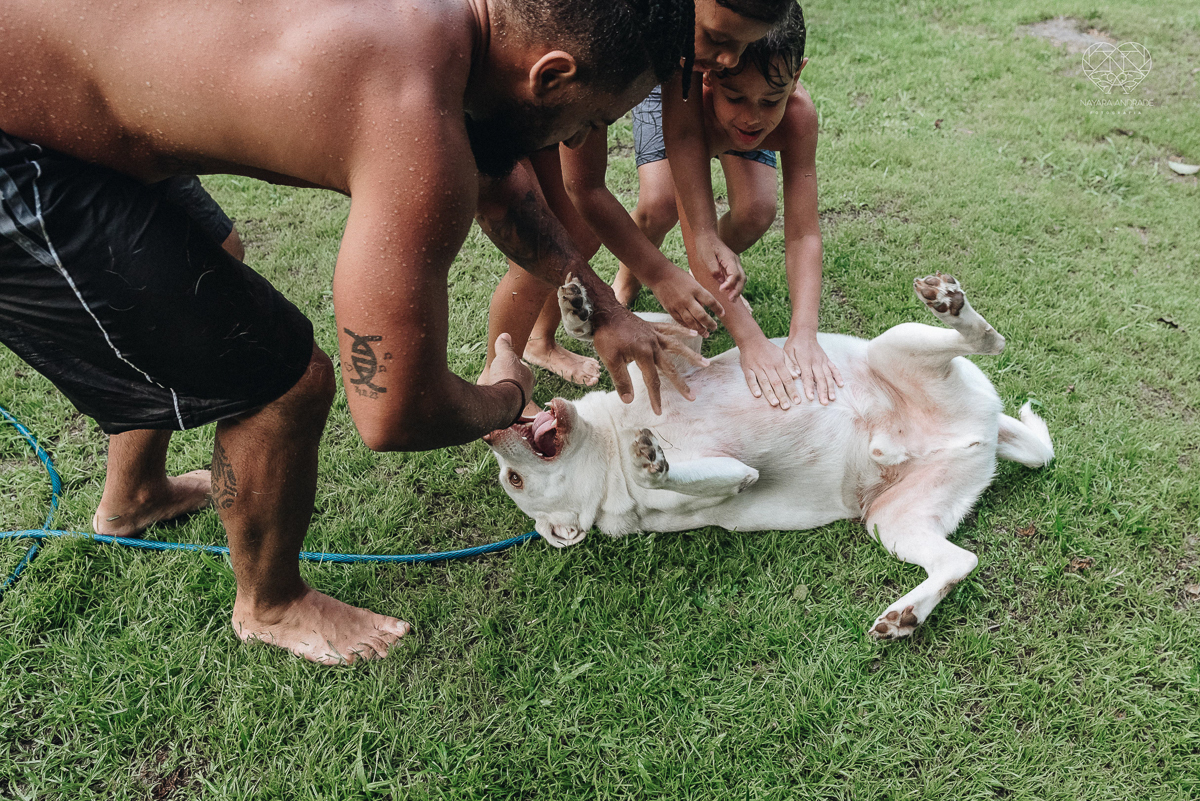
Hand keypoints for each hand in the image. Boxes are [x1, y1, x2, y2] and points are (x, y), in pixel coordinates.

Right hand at [487, 333, 535, 417]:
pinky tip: (491, 398)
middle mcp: (527, 390)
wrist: (503, 401)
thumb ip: (504, 346)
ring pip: (511, 394)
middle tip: (498, 375)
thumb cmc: (507, 376)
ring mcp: (519, 403)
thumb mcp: (505, 356)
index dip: (512, 364)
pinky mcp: (510, 412)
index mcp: (529, 376)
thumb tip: (505, 335)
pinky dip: (498, 400)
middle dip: (508, 379)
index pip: (522, 368)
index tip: (504, 363)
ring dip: (503, 390)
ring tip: (493, 387)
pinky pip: (504, 403)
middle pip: (517, 382)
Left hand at [591, 307, 706, 414]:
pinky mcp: (652, 327)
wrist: (604, 311)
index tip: (659, 411)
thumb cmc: (606, 336)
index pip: (652, 381)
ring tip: (705, 363)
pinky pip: (671, 328)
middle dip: (681, 384)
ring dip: (691, 356)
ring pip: (677, 347)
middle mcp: (653, 345)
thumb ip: (621, 380)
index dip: (655, 397)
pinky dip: (683, 331)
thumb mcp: (610, 360)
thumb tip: (629, 401)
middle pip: (670, 368)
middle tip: (692, 397)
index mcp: (644, 355)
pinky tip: (694, 334)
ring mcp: (654, 335)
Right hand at [646, 270, 722, 334]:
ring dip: (700, 329)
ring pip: (691, 322)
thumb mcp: (692, 281)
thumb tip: (706, 307)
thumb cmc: (678, 276)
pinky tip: (693, 330)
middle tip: (715, 327)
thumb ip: (699, 293)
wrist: (659, 274)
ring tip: (706, 333)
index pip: (710, 301)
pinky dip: (688, 327)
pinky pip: (681, 321)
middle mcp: (687, 298)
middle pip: (701, 315)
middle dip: (710, 323)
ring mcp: (678, 305)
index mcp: (695, 289)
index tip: (723, 314)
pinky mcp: (670, 309)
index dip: (718, 309)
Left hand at [695, 231, 745, 299]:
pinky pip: (737, 277)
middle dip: (737, 290)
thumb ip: (714, 269)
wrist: (707, 236)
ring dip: (738, 289)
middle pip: (742, 278)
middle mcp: (735, 261)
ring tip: (732, 299)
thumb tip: (721, 280)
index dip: (729, 284)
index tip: (721, 290)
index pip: (735, 274)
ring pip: (741, 278)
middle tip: (731, 300)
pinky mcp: (732, 266)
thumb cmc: (706, 246)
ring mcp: (735, 263)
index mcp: (730, 258)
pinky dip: (735, 286)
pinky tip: (730, 293)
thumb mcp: (707, 257)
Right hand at [738, 337, 800, 409]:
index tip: (797, 401)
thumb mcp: (782, 354)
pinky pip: (750, 379)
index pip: (787, 379)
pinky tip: (757, 395)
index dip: (792, 390)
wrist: (751, 340)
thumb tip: (798, 376)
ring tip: (775, 403)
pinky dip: (754, 386)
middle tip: (787, 407)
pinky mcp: (747, 369)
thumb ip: (790, 365)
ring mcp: (757, 368)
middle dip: (783, 395)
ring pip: (765, 382)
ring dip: (770, 393)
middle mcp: (769, 366)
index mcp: (778, 363)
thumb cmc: (769, 349)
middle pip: (777, 383)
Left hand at [783, 332, 843, 404]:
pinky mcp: (827, 360)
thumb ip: (791, 364)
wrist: (804, 333)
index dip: (809, 388)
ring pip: (828, 376)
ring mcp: (823, 361)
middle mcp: (816, 362)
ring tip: (832, 398)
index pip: (807, 377)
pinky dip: (838, 376)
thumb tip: (795, 376)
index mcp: (805, 361)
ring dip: (831, 388)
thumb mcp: (787, 352)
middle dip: (823, 392)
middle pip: (820, 379)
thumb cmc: (794, 344)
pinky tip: (841, 385)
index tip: (811, 398)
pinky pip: (834, 369)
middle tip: (824, 403)